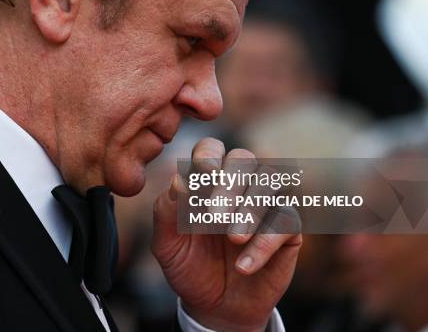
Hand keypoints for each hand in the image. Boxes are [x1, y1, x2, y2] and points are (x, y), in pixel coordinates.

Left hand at [152, 138, 301, 330]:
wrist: (215, 306)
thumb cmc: (189, 266)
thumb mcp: (167, 245)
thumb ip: (167, 212)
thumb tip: (178, 180)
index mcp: (205, 181)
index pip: (210, 148)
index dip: (208, 154)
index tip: (203, 172)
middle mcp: (237, 186)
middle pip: (243, 158)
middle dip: (229, 183)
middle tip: (213, 217)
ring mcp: (264, 205)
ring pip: (269, 181)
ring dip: (250, 207)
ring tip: (233, 238)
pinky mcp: (287, 229)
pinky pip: (286, 221)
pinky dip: (264, 243)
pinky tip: (243, 267)